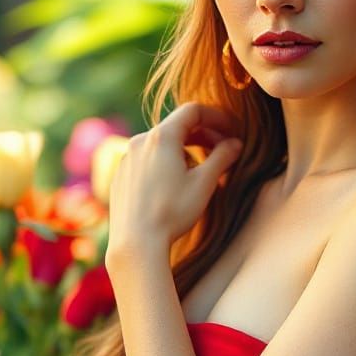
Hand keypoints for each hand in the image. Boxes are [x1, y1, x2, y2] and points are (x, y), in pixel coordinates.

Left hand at [107, 102, 242, 248]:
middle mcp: (139, 141)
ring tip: (201, 170)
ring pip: (161, 144)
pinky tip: (175, 185)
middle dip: (203, 134)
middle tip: (223, 150)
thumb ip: (222, 157)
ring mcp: (126, 158)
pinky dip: (165, 163)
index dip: (217, 116)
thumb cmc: (172, 213)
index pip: (193, 111)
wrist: (136, 244)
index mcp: (162, 137)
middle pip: (176, 126)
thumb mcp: (204, 183)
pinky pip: (147, 160)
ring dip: (185, 150)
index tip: (232, 130)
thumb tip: (235, 144)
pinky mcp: (120, 176)